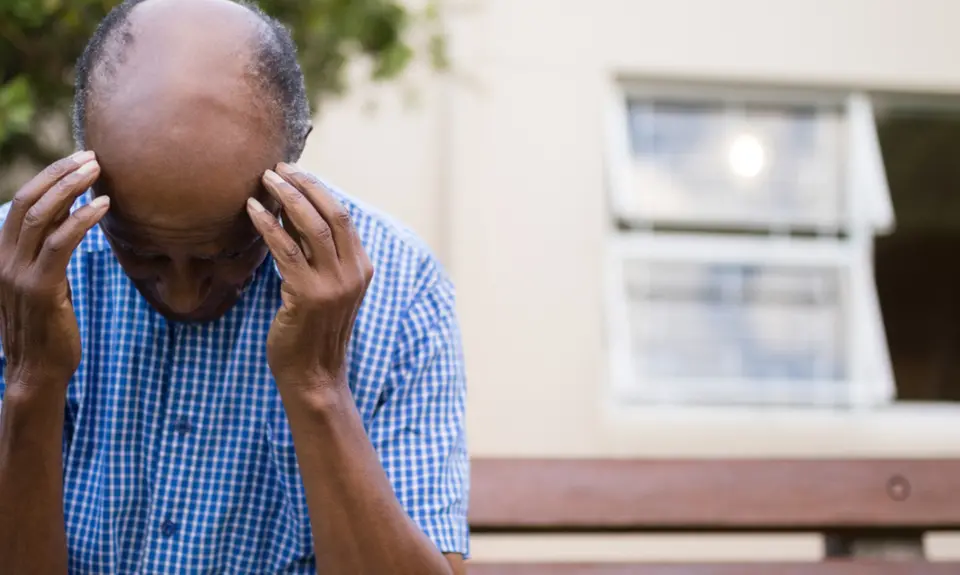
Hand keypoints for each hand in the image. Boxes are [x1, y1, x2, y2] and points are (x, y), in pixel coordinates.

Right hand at [0, 151, 108, 390]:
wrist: (37, 371)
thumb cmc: (47, 328)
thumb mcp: (43, 284)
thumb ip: (48, 255)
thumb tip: (70, 223)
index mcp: (1, 256)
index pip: (21, 203)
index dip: (48, 177)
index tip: (77, 160)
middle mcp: (3, 260)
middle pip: (28, 200)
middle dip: (59, 173)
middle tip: (91, 156)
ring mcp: (18, 274)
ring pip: (43, 216)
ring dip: (72, 187)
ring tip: (99, 171)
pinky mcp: (41, 288)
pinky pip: (61, 243)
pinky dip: (83, 219)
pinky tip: (104, 206)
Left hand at [246, 164, 372, 398]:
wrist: (314, 376)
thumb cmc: (313, 332)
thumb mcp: (327, 289)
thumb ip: (320, 257)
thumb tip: (296, 216)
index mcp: (362, 268)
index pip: (343, 216)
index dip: (318, 189)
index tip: (294, 173)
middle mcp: (353, 273)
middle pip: (332, 213)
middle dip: (304, 185)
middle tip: (277, 168)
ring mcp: (333, 285)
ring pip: (311, 226)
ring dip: (286, 198)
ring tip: (264, 180)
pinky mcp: (308, 295)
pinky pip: (285, 249)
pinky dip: (268, 225)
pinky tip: (252, 211)